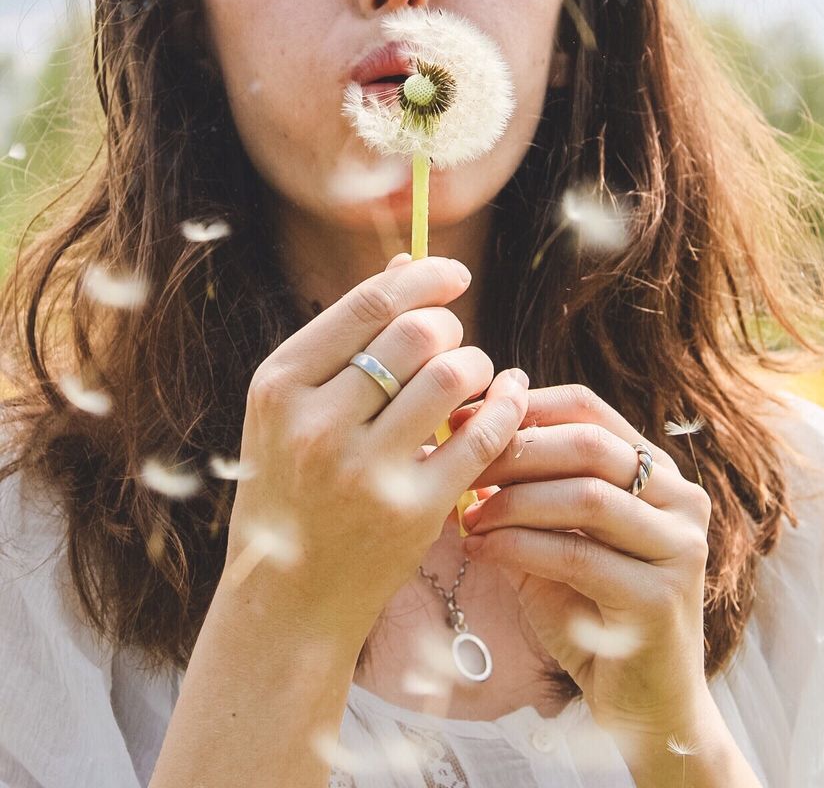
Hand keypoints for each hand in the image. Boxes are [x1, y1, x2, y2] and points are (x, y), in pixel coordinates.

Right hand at [225, 255, 528, 650]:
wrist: (288, 597)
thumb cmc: (292, 485)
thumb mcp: (293, 407)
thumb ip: (346, 336)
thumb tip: (406, 261)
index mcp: (279, 386)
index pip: (367, 304)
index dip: (423, 277)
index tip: (454, 274)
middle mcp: (316, 425)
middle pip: (415, 333)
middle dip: (449, 326)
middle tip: (452, 342)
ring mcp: (364, 472)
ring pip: (452, 376)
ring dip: (475, 364)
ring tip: (470, 376)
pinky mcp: (412, 512)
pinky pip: (481, 435)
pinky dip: (505, 405)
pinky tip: (508, 397)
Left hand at [449, 382, 712, 737]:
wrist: (642, 708)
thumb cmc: (591, 614)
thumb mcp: (555, 537)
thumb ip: (525, 491)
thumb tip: (461, 437)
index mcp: (658, 472)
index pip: (589, 408)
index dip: (523, 405)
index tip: (464, 419)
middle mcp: (681, 499)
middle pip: (590, 444)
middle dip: (515, 450)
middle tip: (459, 464)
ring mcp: (679, 547)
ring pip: (587, 495)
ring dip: (514, 501)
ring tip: (467, 516)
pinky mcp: (661, 598)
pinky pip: (578, 554)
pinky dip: (519, 547)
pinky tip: (481, 551)